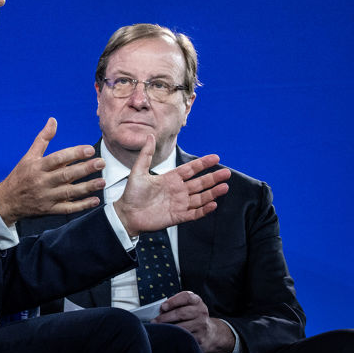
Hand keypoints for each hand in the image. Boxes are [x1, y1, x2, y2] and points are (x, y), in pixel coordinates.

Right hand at [0, 118, 104, 225]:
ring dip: (87, 187)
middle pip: (66, 175)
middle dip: (85, 169)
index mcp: (37, 167)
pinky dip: (82, 205)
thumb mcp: (29, 156)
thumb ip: (43, 138)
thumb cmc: (21, 175)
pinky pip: (68, 209)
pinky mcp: (50, 209)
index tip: (89, 150)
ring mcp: (47, 197)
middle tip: (101, 163)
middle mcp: (42, 182)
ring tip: (102, 181)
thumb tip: (53, 120)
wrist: (8, 200)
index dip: (74, 154)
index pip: (58, 159)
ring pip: (69, 192)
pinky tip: (95, 200)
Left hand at [113, 134, 230, 235]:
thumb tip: (149, 135)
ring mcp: (179, 204)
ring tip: (224, 187)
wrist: (127, 214)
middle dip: (213, 178)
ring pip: (200, 198)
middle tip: (226, 172)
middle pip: (199, 183)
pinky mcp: (178, 217)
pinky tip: (213, 204)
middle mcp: (177, 191)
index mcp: (170, 179)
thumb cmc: (132, 193)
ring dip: (212, 193)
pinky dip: (204, 210)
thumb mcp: (138, 171)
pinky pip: (194, 213)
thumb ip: (146, 154)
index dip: (203, 164)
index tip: (215, 157)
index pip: (190, 169)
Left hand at [156, 291, 235, 352]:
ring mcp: (201, 326)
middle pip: (181, 313)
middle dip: (165, 317)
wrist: (211, 333)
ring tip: (159, 329)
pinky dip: (175, 337)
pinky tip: (168, 336)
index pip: (185, 297)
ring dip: (168, 328)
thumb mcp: (188, 305)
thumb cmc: (193, 316)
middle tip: (154, 321)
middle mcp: (201, 312)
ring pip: (182, 327)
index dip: (173, 301)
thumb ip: (176, 303)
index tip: (162, 307)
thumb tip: (159, 309)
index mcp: (196, 301)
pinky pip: (185, 338)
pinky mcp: (200, 338)